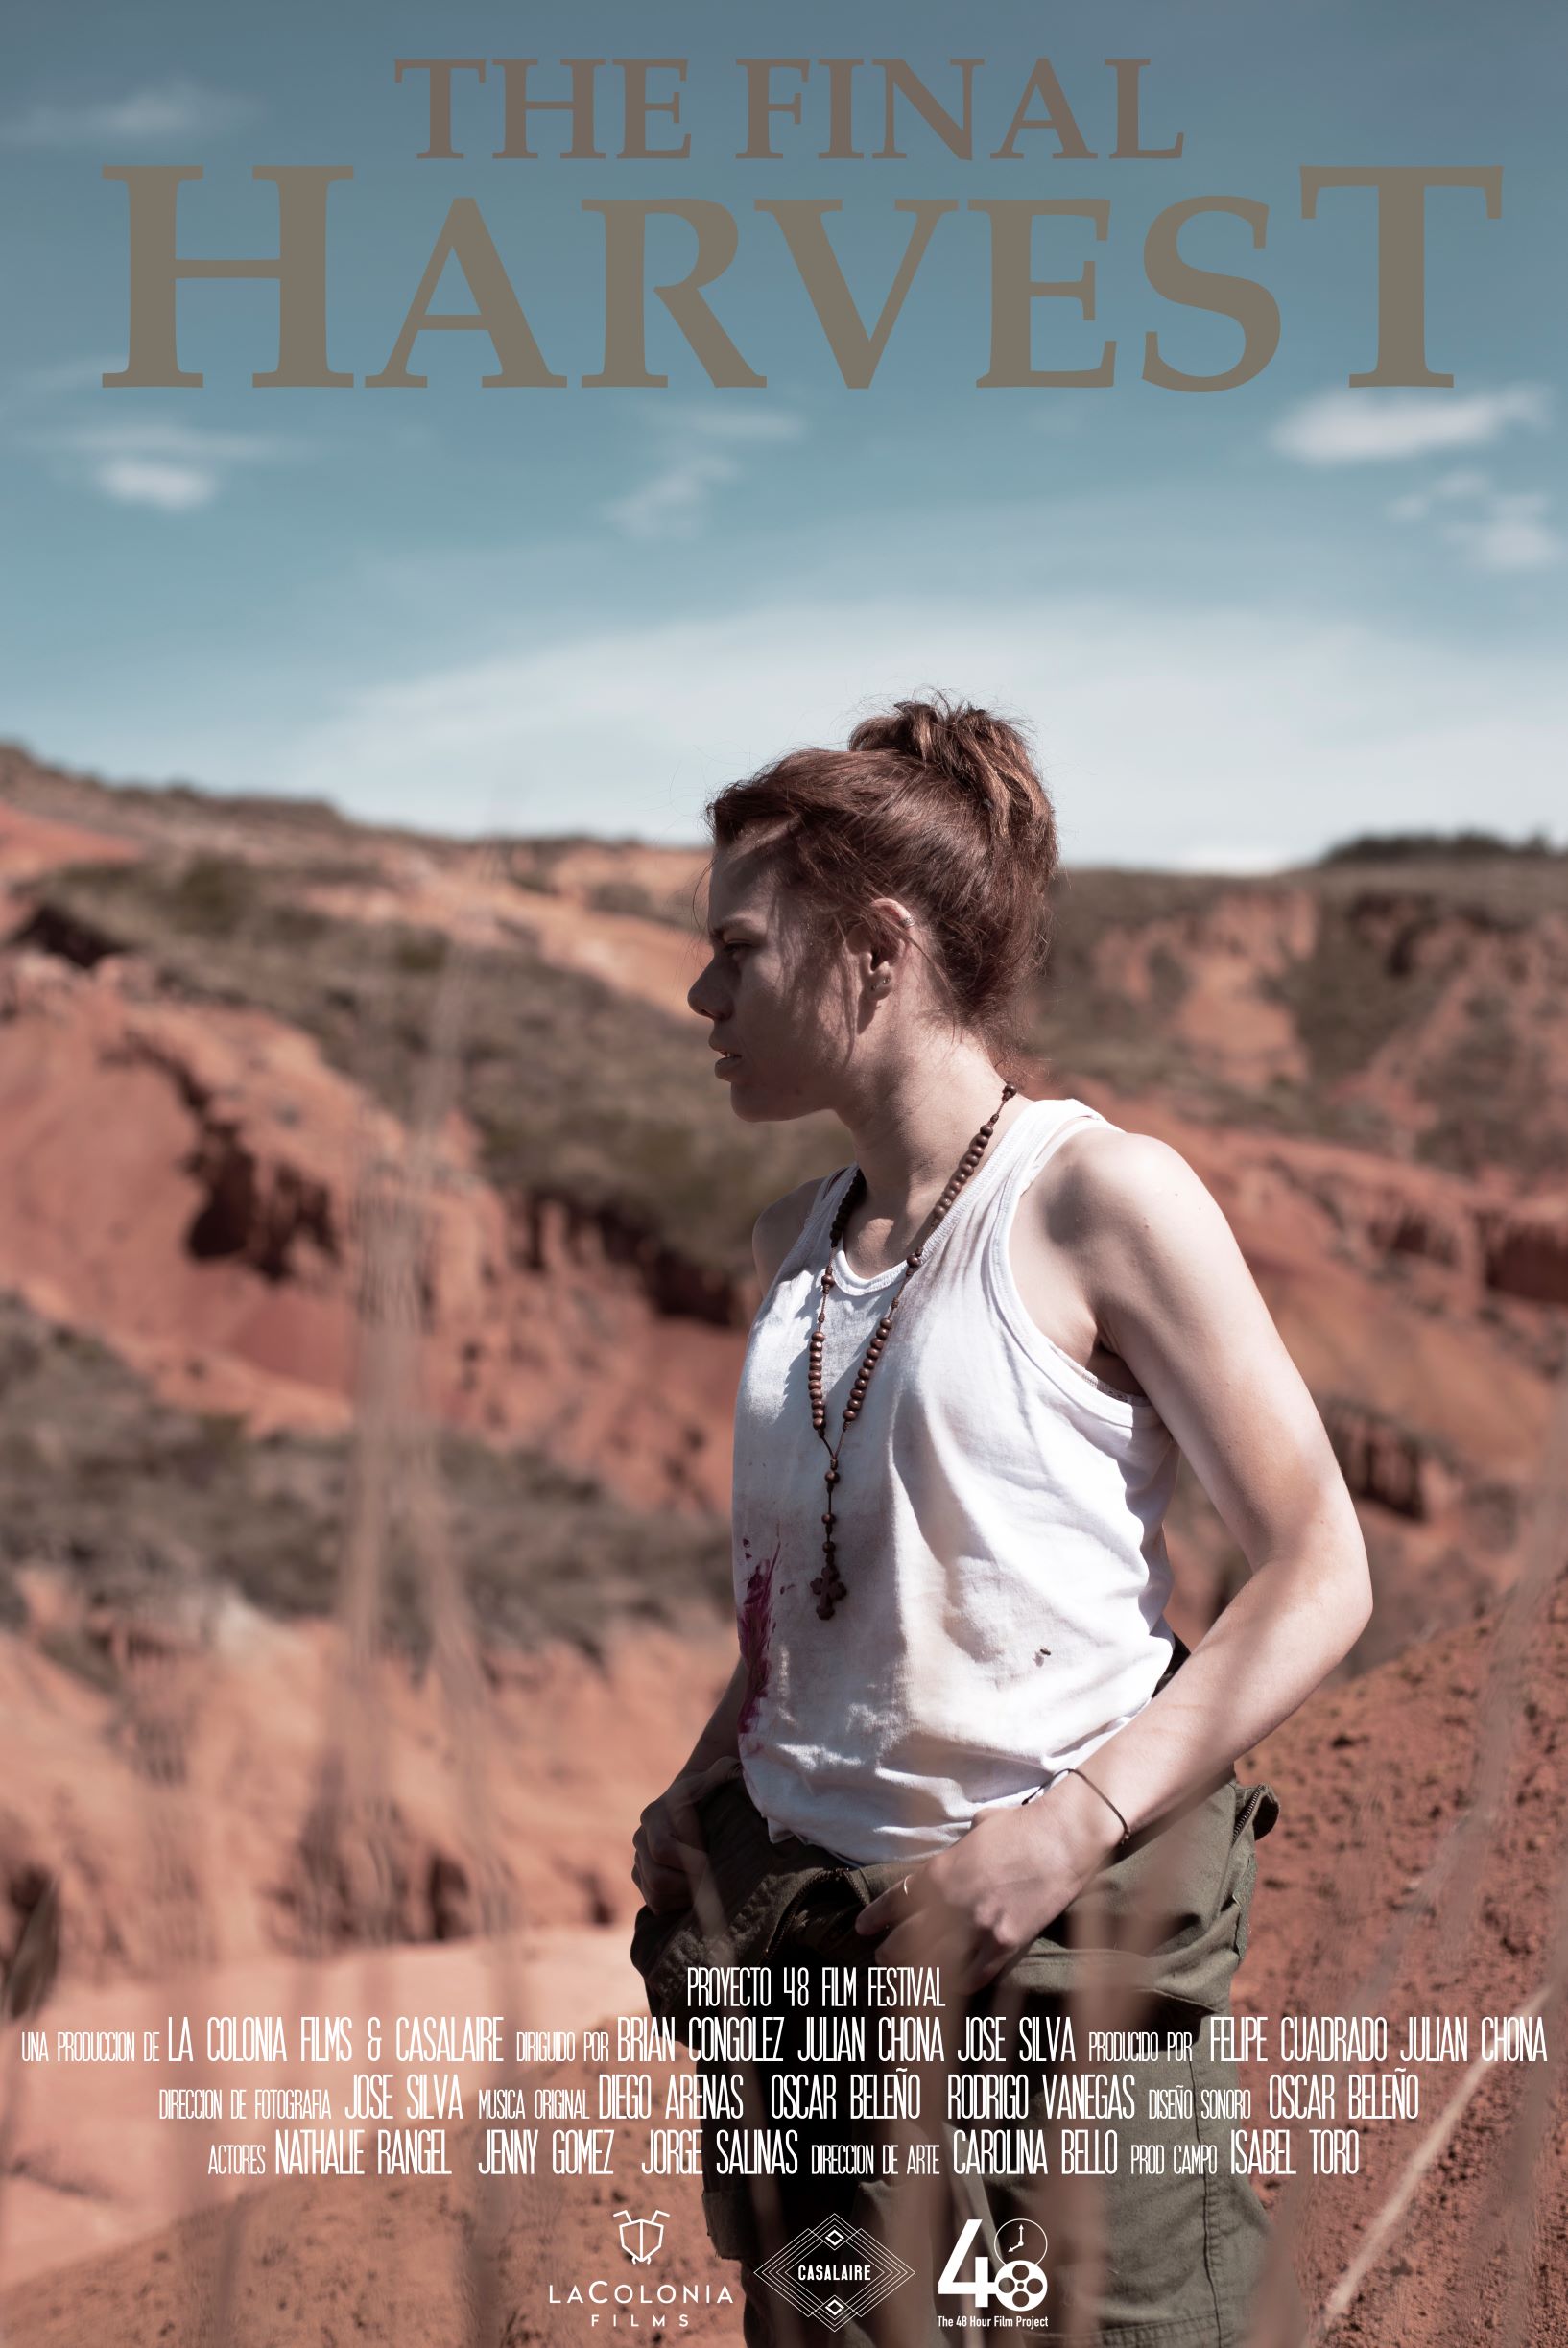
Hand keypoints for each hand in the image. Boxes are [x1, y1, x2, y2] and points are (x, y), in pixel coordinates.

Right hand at [631, 1755, 740, 1911]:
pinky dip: (675, 1906)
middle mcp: (641, 1838)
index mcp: (655, 1815)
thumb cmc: (706, 1793)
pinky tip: (696, 1895)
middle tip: (712, 1884)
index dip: (688, 1861)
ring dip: (683, 1898)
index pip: (662, 1848)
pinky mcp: (642, 1878)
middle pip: (656, 1878)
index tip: (711, 1862)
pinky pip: (653, 1904)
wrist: (688, 1805)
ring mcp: (639, 1860)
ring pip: (654, 1894)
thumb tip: (735, 1767)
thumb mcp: (714, 1779)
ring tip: (707, 1890)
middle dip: (687, 1885)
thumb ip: (723, 1771)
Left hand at [853, 1777, 1123, 1996]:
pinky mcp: (1007, 1943)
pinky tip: (956, 1986)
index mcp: (941, 1871)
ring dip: (919, 1973)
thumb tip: (956, 1850)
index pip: (896, 1900)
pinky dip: (964, 1981)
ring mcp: (981, 1927)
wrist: (1063, 1839)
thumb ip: (958, 1847)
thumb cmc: (1021, 1825)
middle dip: (890, 1951)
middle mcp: (954, 1903)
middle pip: (909, 1938)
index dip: (875, 1917)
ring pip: (938, 1962)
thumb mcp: (977, 1829)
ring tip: (908, 1982)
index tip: (863, 1928)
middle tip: (882, 1957)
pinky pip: (978, 1973)